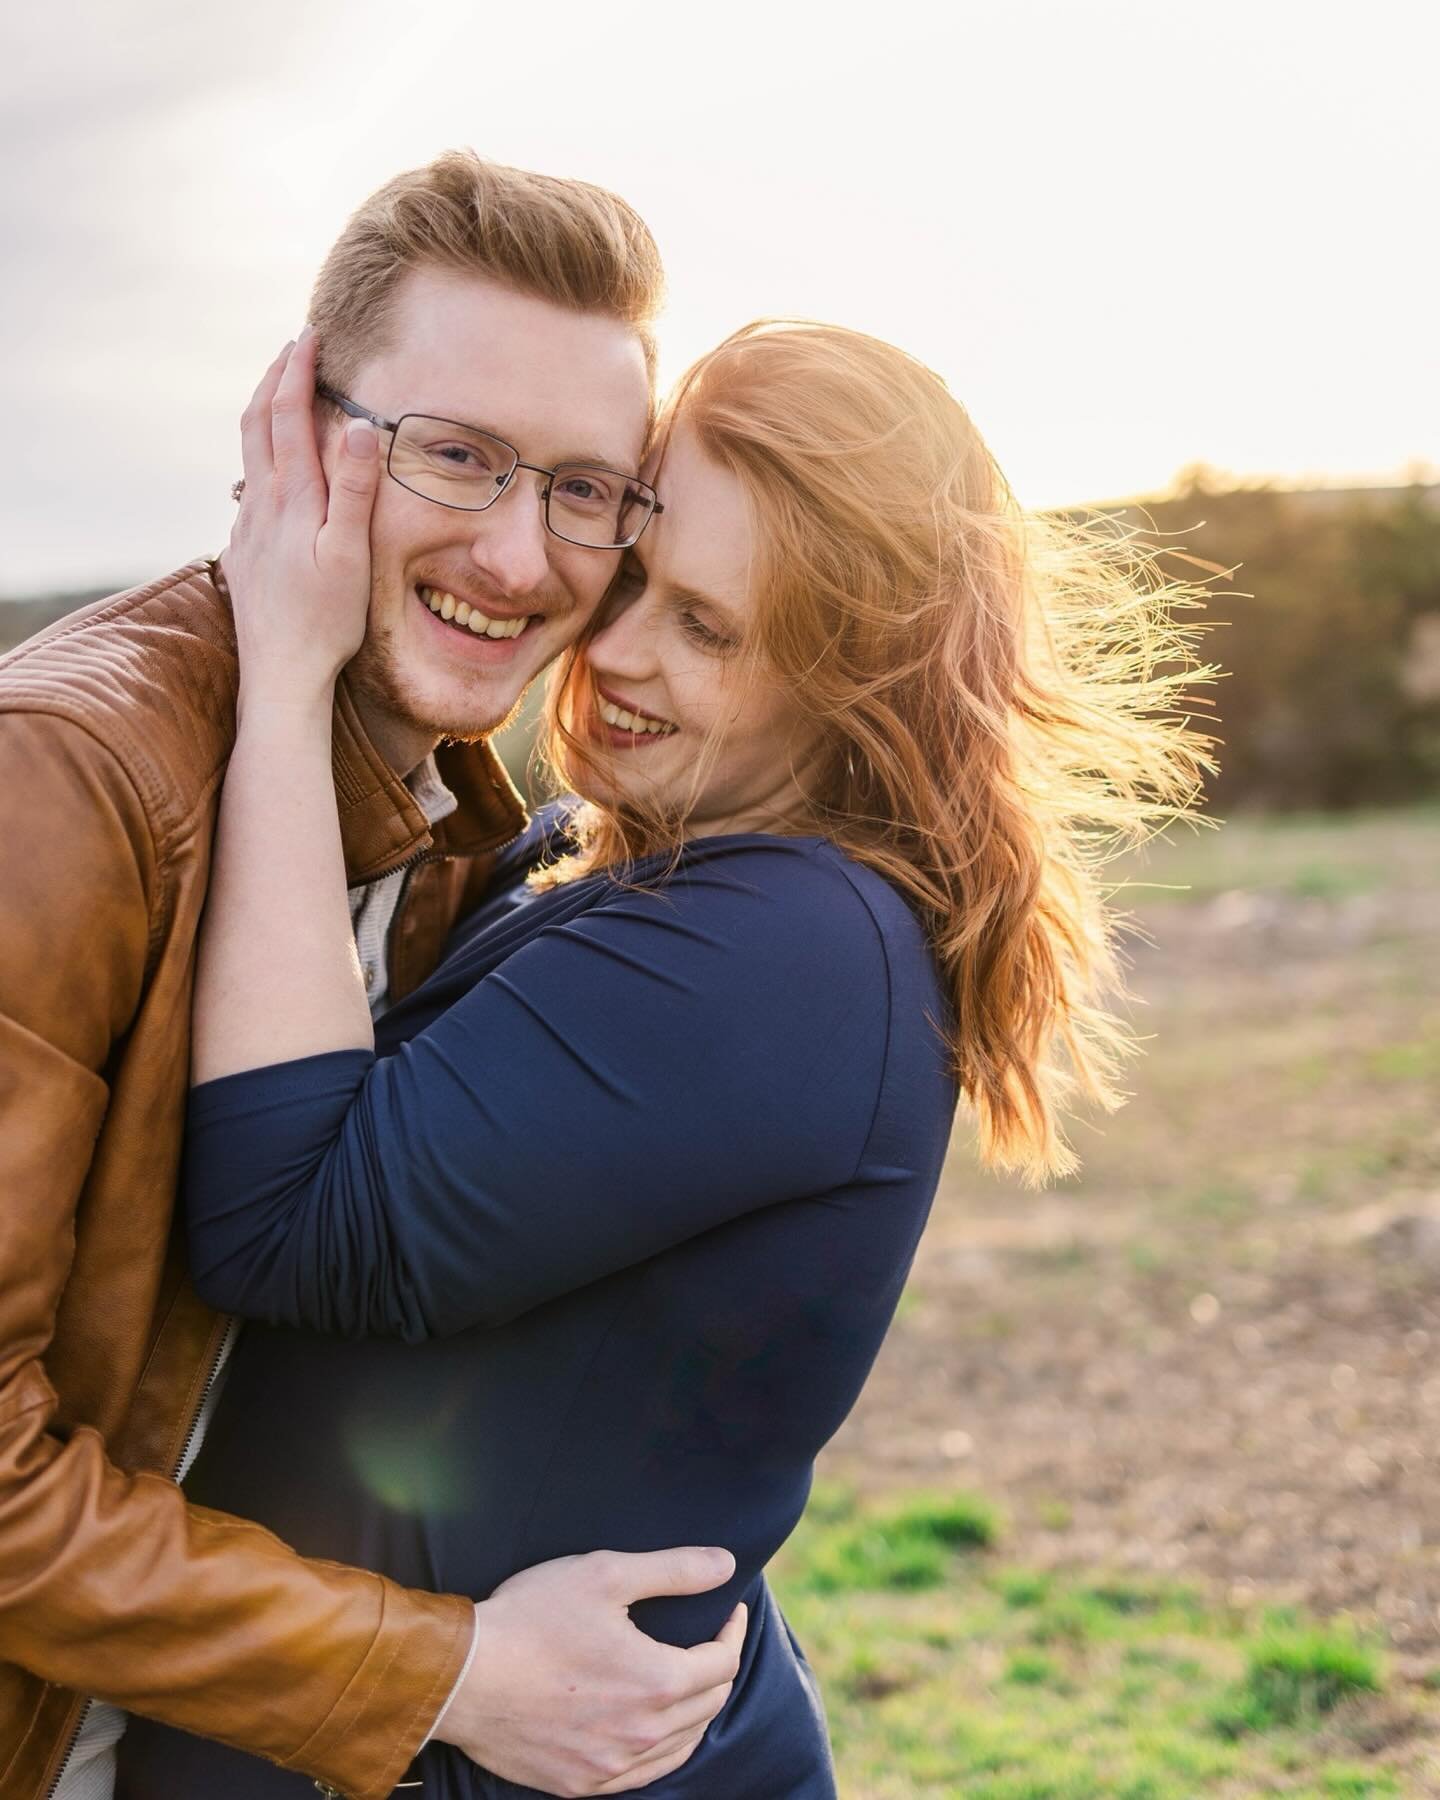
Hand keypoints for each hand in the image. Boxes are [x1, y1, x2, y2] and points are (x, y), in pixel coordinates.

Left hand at [222, 328, 379, 711]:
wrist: (279, 675)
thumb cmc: (325, 622)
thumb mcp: (349, 555)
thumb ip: (354, 490)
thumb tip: (356, 426)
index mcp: (290, 499)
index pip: (288, 416)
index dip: (297, 372)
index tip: (309, 336)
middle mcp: (260, 507)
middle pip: (257, 424)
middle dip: (274, 380)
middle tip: (292, 349)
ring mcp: (248, 530)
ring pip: (249, 456)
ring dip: (264, 415)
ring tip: (282, 396)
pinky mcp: (245, 554)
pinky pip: (251, 491)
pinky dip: (263, 459)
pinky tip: (276, 473)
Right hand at [434, 1546, 747, 1796]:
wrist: (464, 1677)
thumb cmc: (532, 1618)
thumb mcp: (605, 1574)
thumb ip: (673, 1570)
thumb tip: (726, 1565)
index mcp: (656, 1682)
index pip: (723, 1664)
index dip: (732, 1633)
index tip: (728, 1612)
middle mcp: (642, 1734)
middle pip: (709, 1706)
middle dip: (719, 1669)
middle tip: (710, 1641)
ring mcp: (612, 1766)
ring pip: (681, 1746)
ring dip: (696, 1711)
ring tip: (690, 1680)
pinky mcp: (581, 1784)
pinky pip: (643, 1775)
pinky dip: (662, 1748)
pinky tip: (654, 1728)